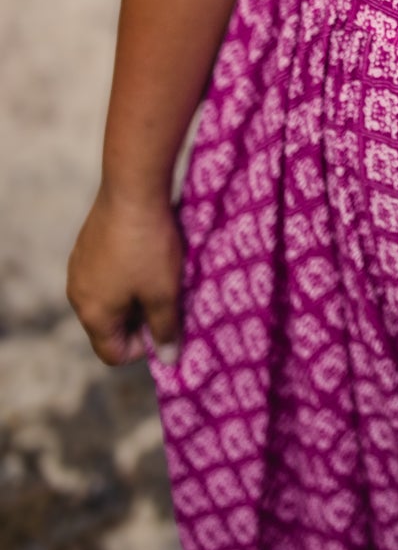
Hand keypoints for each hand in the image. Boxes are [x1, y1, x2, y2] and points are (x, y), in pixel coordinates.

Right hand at [67, 184, 182, 366]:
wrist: (132, 189)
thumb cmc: (149, 246)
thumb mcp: (164, 292)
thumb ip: (165, 329)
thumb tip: (168, 360)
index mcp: (93, 314)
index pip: (113, 354)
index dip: (144, 348)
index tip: (167, 326)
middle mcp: (78, 294)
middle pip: (109, 326)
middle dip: (140, 319)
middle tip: (169, 300)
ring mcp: (79, 267)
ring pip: (108, 298)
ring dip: (134, 295)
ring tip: (160, 275)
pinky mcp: (86, 245)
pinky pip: (105, 274)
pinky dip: (126, 273)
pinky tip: (147, 253)